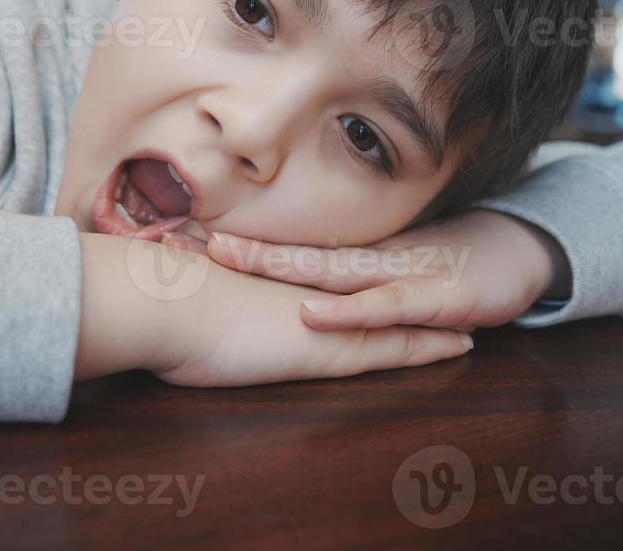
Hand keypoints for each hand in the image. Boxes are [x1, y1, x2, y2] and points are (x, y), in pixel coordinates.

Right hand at [75, 233, 473, 386]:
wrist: (161, 299)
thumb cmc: (155, 299)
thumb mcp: (174, 294)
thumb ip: (185, 294)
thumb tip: (165, 292)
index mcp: (274, 287)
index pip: (323, 278)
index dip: (353, 277)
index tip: (375, 275)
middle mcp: (305, 294)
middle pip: (366, 290)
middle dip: (403, 288)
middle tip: (442, 283)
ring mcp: (320, 317)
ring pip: (389, 317)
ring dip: (428, 321)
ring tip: (467, 321)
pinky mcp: (329, 346)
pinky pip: (391, 347)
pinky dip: (426, 347)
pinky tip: (460, 346)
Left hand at [198, 209, 570, 331]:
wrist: (517, 256)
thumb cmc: (444, 268)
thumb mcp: (382, 277)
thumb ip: (335, 285)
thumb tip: (277, 296)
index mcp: (349, 258)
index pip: (281, 247)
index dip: (230, 243)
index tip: (171, 236)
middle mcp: (365, 261)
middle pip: (287, 249)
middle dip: (230, 244)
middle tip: (173, 235)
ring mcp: (396, 274)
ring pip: (325, 268)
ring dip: (273, 263)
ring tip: (224, 255)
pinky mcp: (433, 298)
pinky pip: (382, 306)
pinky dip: (347, 310)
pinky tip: (312, 313)